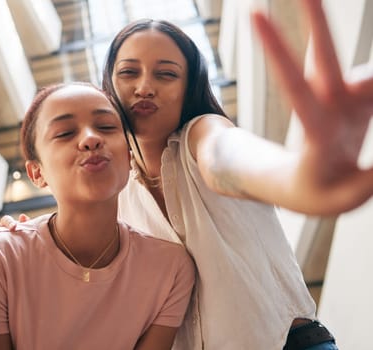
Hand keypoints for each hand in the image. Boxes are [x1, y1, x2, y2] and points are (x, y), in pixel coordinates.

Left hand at [251, 0, 372, 213]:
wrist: (306, 185)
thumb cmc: (316, 192)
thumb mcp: (339, 199)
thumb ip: (368, 182)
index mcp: (315, 131)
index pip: (296, 87)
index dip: (280, 53)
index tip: (257, 16)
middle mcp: (327, 107)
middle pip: (323, 60)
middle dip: (316, 22)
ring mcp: (344, 102)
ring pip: (368, 74)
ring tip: (349, 117)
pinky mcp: (358, 101)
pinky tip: (371, 90)